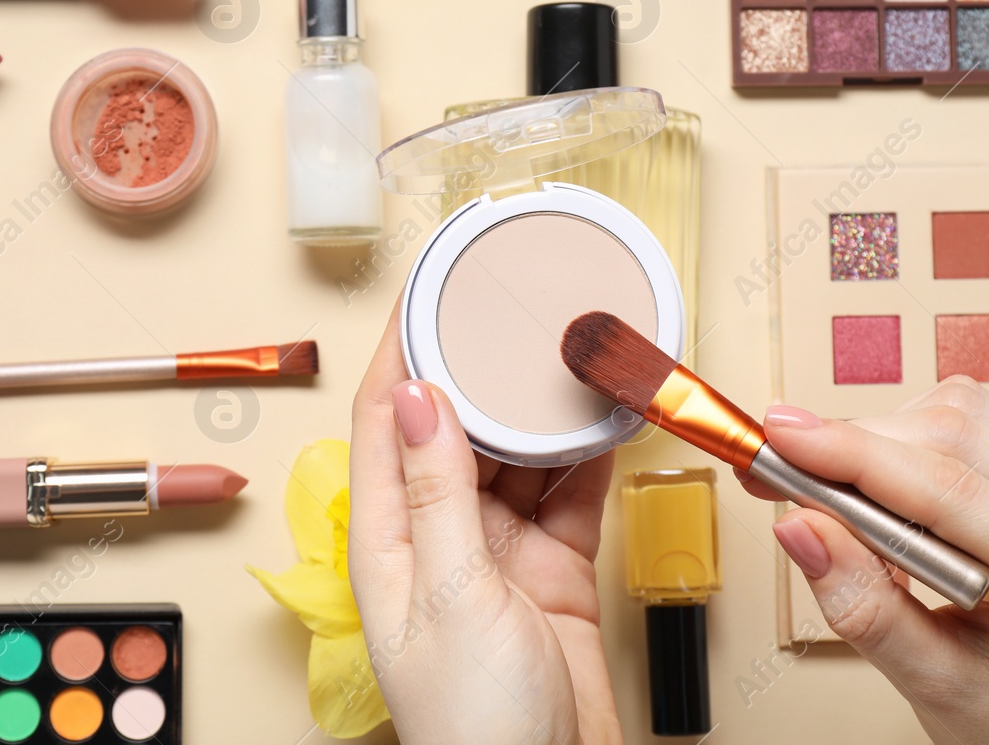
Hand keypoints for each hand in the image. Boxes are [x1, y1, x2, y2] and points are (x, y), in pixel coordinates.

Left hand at [348, 298, 623, 744]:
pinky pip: (569, 494)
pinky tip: (604, 414)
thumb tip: (419, 396)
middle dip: (480, 366)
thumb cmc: (476, 728)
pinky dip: (589, 454)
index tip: (429, 288)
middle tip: (510, 305)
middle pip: (454, 427)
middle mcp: (437, 538)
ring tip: (565, 350)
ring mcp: (496, 554)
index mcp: (388, 540)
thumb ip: (440, 492)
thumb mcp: (453, 594)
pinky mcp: (553, 571)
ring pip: (518, 456)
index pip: (383, 419)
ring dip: (541, 408)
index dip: (402, 347)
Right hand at [739, 377, 988, 744]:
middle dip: (852, 446)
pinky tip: (889, 494)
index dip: (853, 453)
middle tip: (778, 470)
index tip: (780, 436)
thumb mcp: (933, 686)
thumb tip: (798, 526)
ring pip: (958, 415)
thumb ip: (862, 607)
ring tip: (839, 499)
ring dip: (881, 442)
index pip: (949, 489)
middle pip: (952, 436)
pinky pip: (972, 422)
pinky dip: (909, 444)